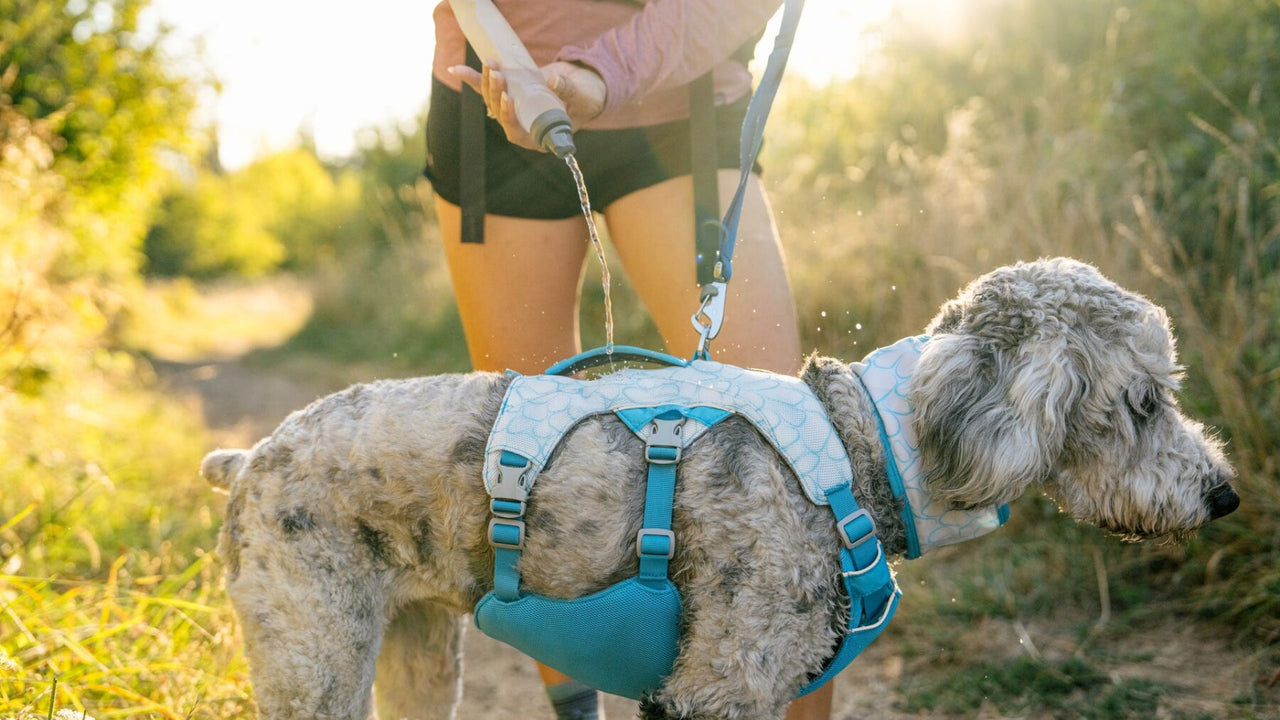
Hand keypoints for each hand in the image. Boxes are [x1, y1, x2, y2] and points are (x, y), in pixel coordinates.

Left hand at [449, 61, 605, 151]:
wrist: (583, 87)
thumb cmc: (586, 98)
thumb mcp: (582, 96)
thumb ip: (569, 91)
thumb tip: (555, 82)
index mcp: (538, 137)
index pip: (516, 132)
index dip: (509, 118)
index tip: (508, 99)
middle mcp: (522, 127)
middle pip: (500, 114)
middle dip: (495, 93)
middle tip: (498, 73)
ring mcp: (514, 111)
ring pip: (492, 100)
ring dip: (486, 82)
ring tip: (489, 63)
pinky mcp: (508, 95)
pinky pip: (488, 89)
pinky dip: (473, 79)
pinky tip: (456, 70)